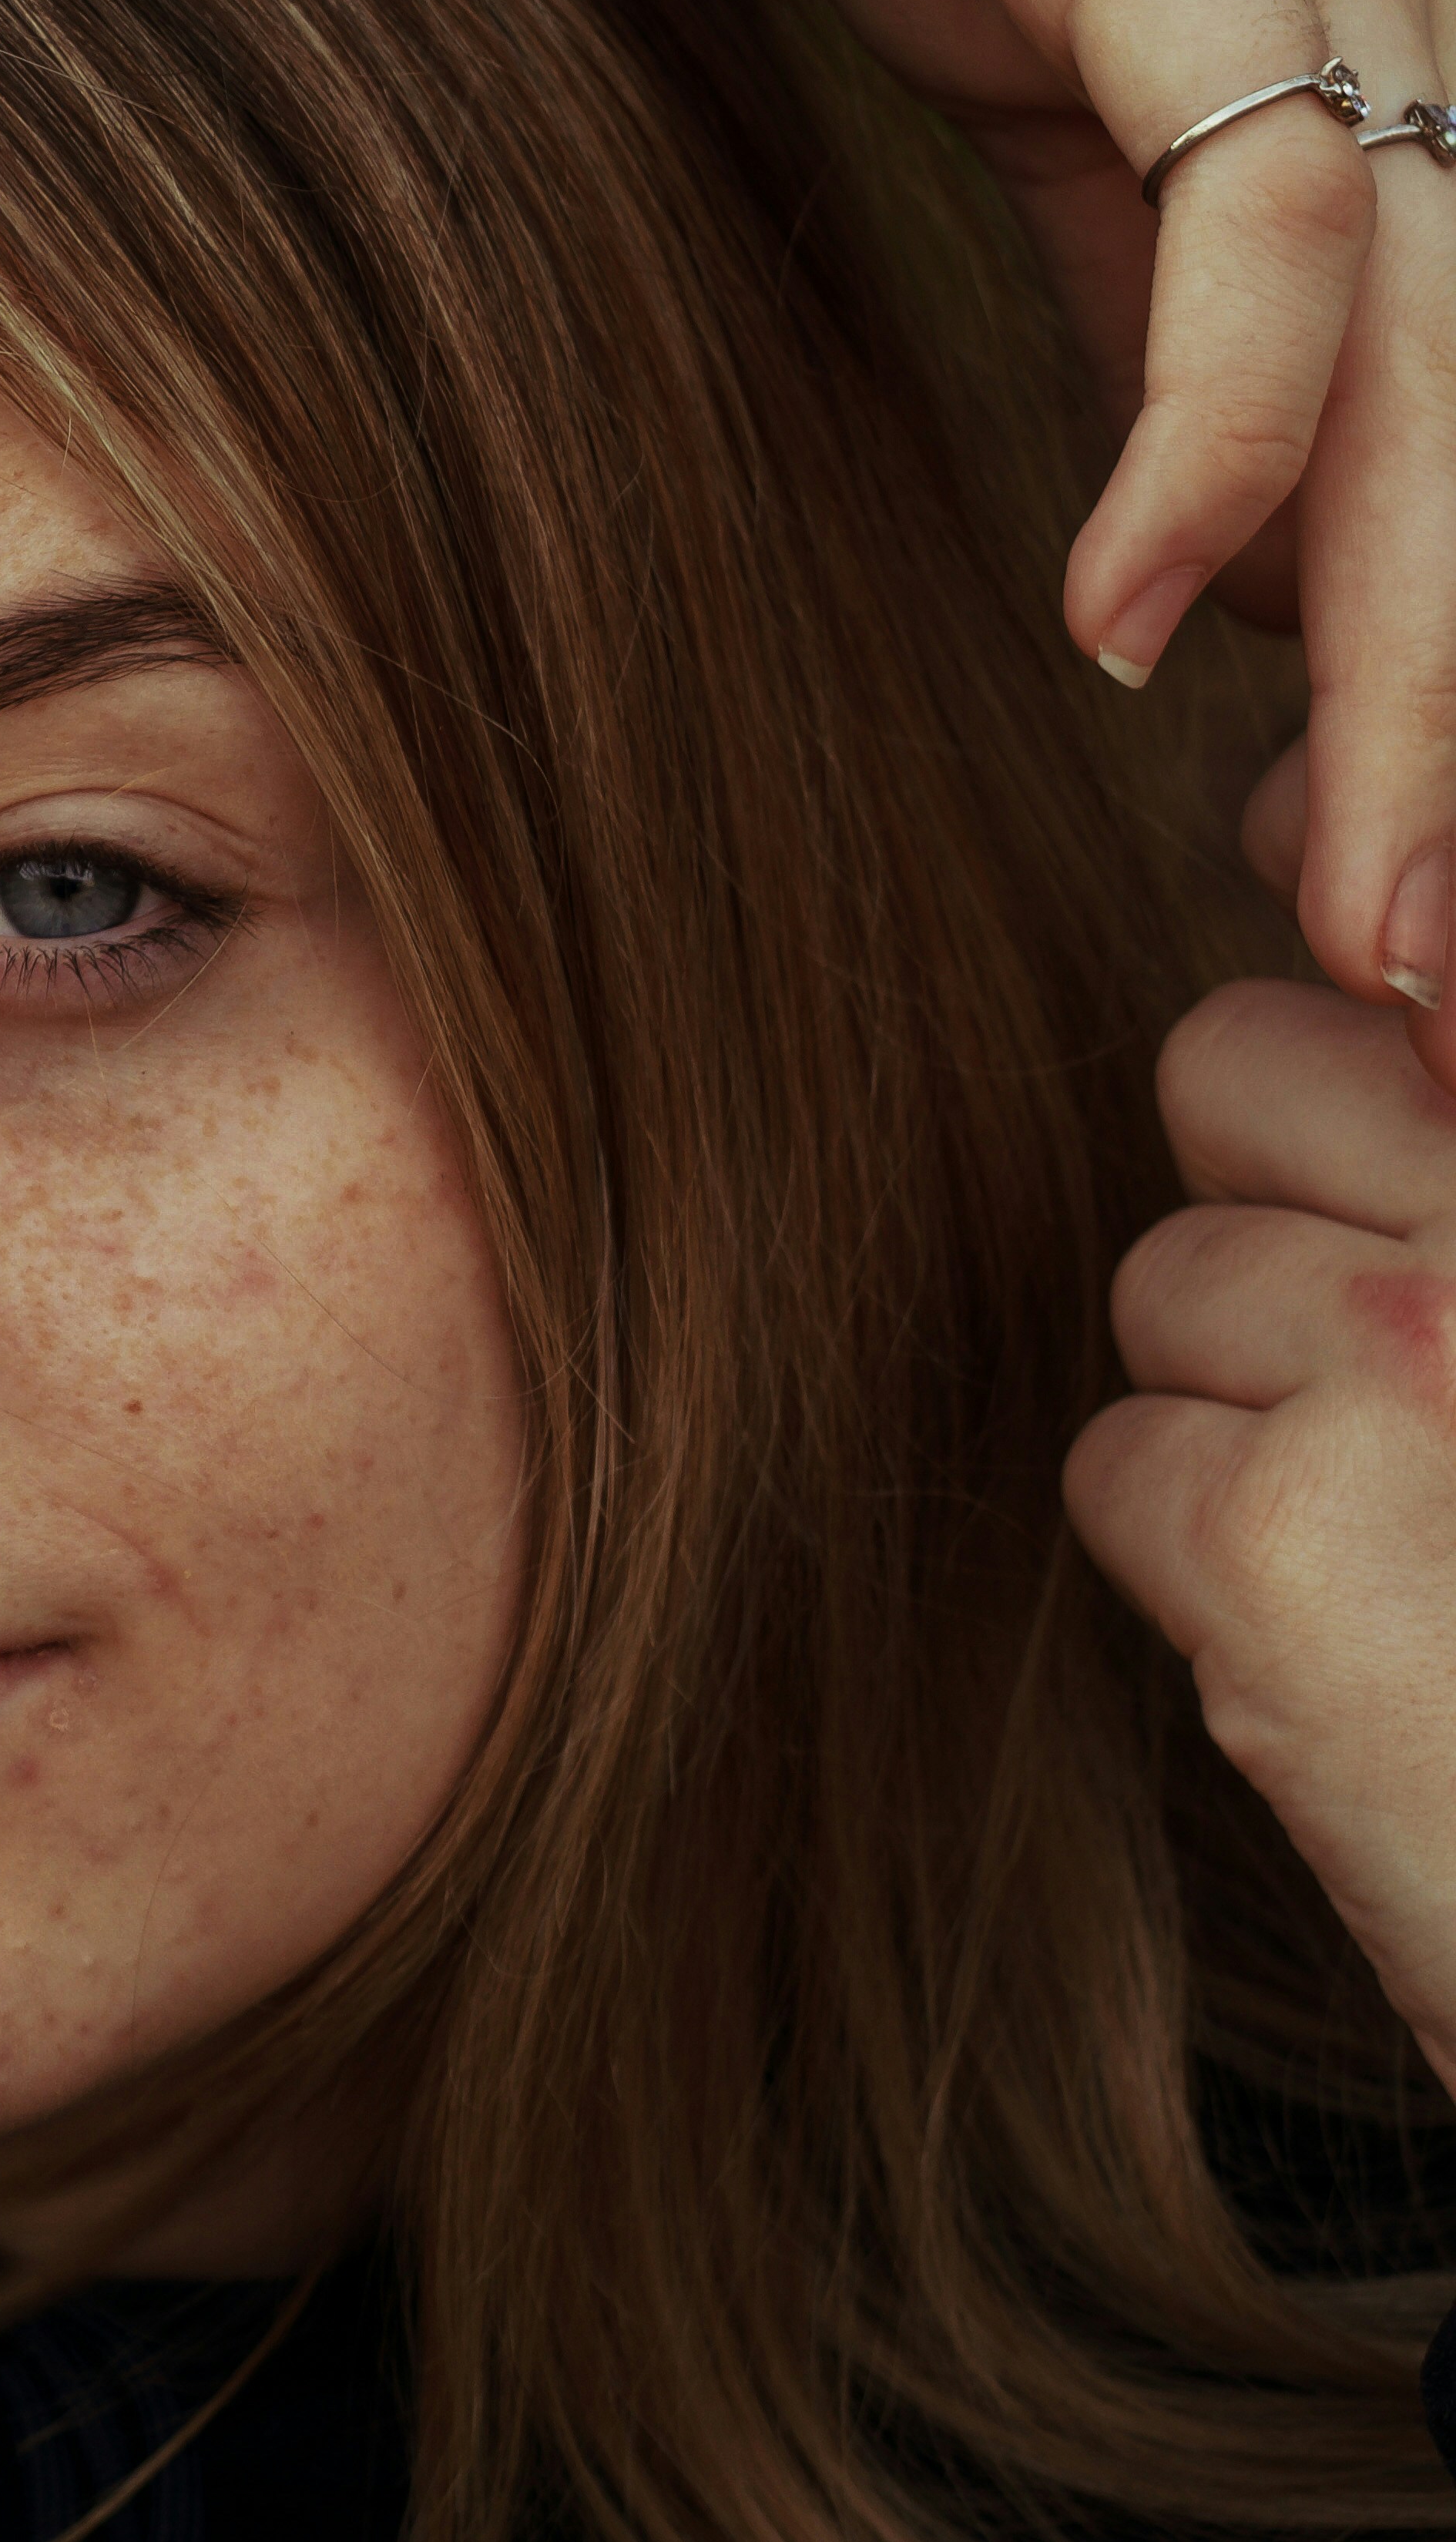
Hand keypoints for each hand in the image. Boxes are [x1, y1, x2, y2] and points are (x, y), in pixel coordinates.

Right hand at [0, 0, 1455, 1065]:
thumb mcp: (1042, 67)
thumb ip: (1136, 279)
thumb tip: (1177, 542)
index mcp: (1401, 78)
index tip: (1419, 940)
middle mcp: (1430, 25)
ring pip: (1453, 385)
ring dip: (1415, 680)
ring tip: (1362, 924)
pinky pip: (1256, 227)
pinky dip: (1212, 449)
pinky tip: (1115, 629)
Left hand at [1064, 970, 1455, 2101]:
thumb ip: (1448, 1121)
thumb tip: (1349, 909)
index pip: (1414, 915)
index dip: (1350, 961)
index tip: (1371, 1037)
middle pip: (1229, 1066)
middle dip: (1276, 1205)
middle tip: (1408, 1377)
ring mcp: (1401, 1354)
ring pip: (1164, 1282)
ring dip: (1245, 1401)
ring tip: (1411, 1527)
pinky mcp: (1275, 1533)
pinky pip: (1118, 1461)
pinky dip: (1199, 1557)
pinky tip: (1348, 1631)